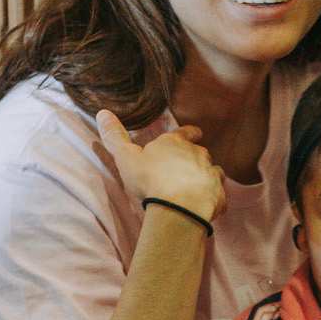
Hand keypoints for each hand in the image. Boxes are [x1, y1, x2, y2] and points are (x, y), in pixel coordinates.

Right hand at [96, 110, 223, 220]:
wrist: (177, 205)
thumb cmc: (150, 180)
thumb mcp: (126, 157)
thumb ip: (115, 136)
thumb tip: (102, 113)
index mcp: (175, 143)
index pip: (186, 132)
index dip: (190, 133)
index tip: (196, 132)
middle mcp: (197, 154)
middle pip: (201, 152)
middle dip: (196, 159)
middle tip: (187, 169)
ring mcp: (211, 173)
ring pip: (214, 172)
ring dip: (208, 178)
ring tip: (197, 188)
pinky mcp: (218, 194)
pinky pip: (218, 195)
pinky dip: (214, 199)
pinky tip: (207, 207)